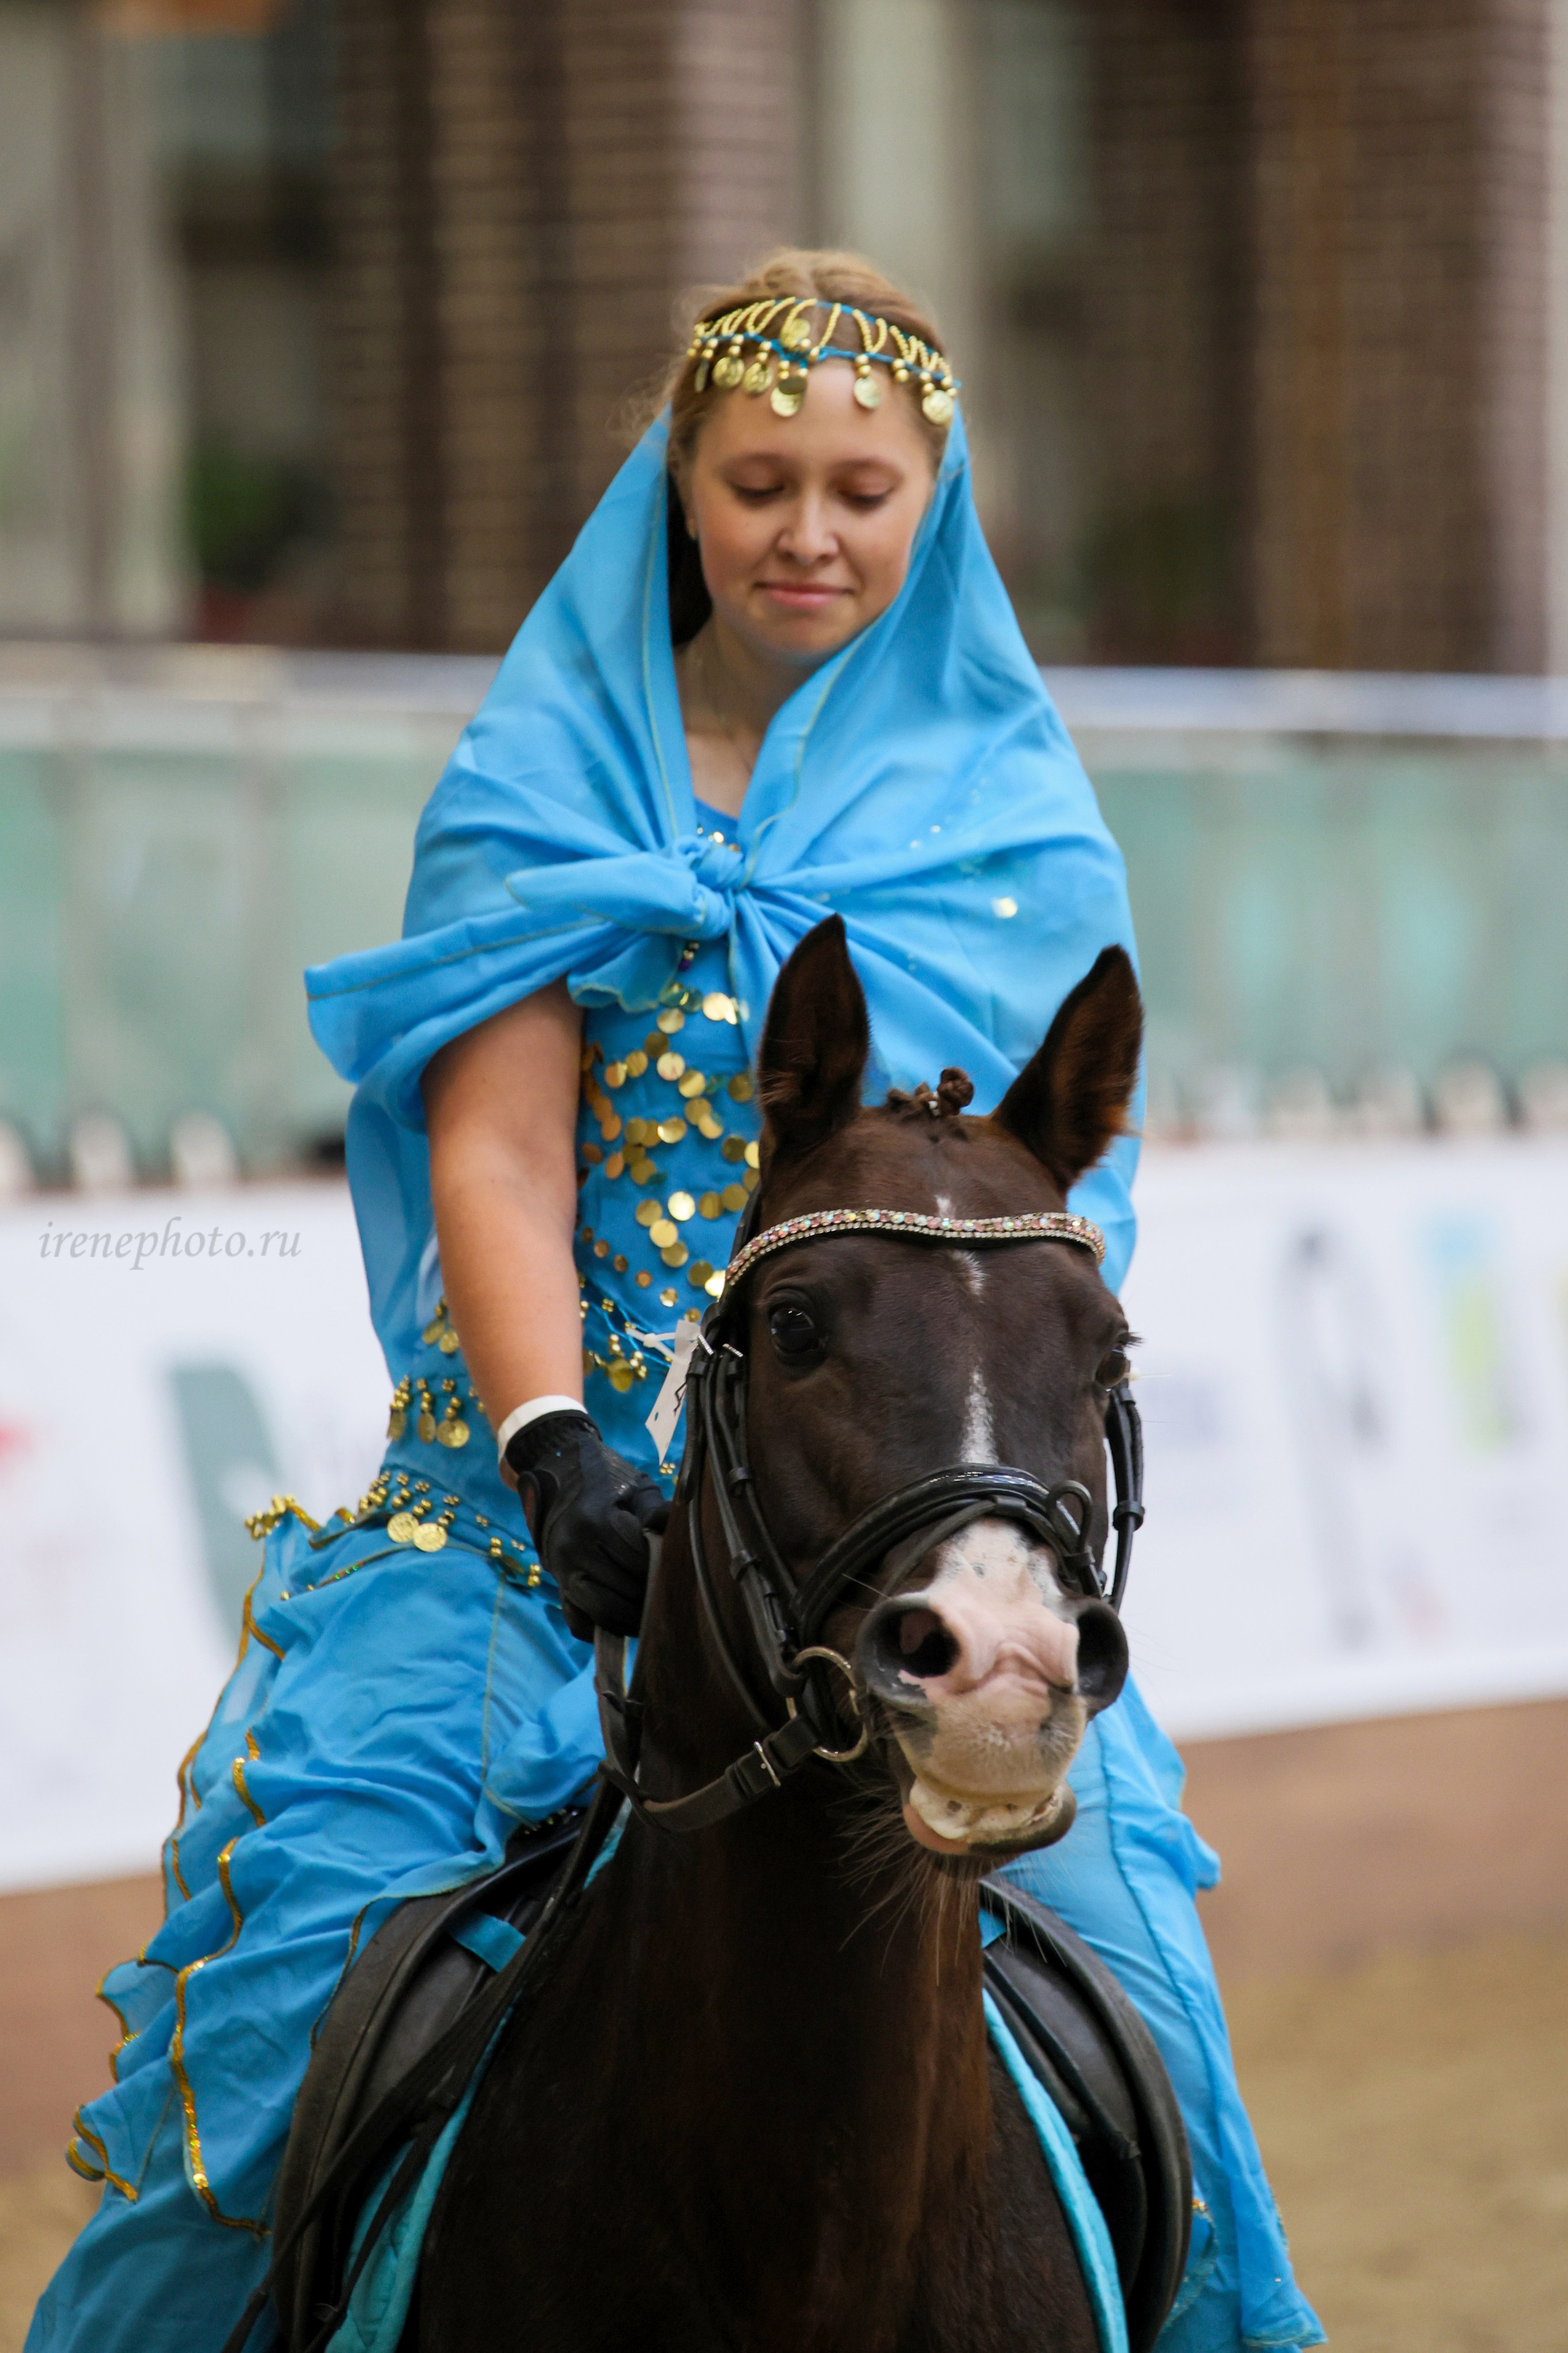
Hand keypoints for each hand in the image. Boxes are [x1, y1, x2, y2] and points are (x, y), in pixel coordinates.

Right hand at [504, 1409, 667, 1638]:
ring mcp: (561, 1570)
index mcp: (595, 1521)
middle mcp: (574, 1548)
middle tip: (672, 1592)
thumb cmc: (605, 1480)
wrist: (557, 1475)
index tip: (679, 1568)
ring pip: (603, 1611)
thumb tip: (675, 1533)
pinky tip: (626, 1616)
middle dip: (651, 1594)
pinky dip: (604, 1626)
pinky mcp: (558, 1585)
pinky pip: (579, 1622)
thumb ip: (657, 1512)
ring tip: (653, 1610)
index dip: (663, 1569)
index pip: (638, 1563)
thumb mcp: (635, 1486)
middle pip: (624, 1590)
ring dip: (631, 1617)